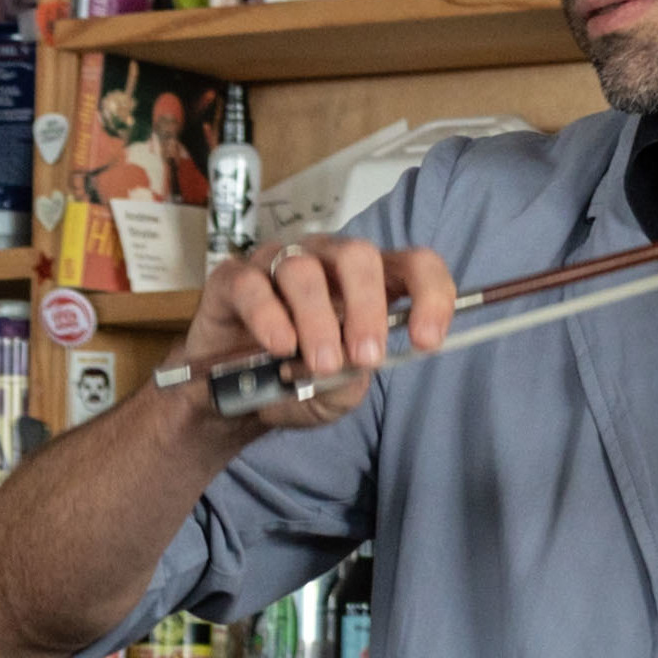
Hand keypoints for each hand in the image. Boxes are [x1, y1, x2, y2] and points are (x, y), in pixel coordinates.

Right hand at [175, 236, 457, 437]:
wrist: (228, 402)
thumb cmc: (292, 386)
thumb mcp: (335, 396)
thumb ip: (351, 380)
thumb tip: (355, 362)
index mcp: (365, 283)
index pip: (413, 264)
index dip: (429, 295)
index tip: (425, 340)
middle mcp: (325, 262)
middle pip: (358, 255)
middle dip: (367, 307)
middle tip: (365, 357)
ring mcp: (276, 264)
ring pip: (303, 269)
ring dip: (318, 320)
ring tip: (320, 364)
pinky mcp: (232, 279)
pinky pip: (252, 286)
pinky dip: (269, 318)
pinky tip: (279, 348)